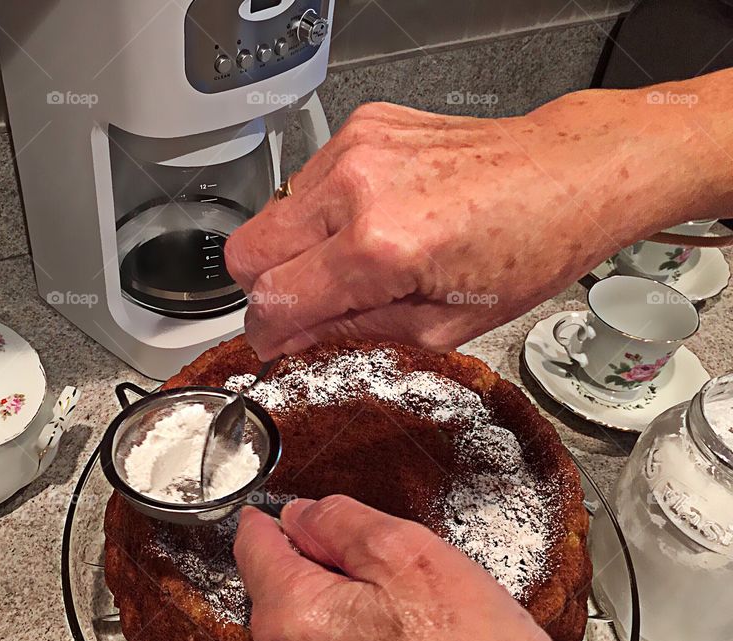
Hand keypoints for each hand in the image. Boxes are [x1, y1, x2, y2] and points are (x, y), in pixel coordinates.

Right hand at [226, 72, 732, 359]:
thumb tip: (300, 342)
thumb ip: (358, 334)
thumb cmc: (530, 244)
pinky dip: (320, 212)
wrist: (567, 173)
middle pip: (246, 251)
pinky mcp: (361, 126)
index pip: (272, 300)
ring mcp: (354, 148)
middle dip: (267, 289)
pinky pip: (304, 182)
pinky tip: (366, 221)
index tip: (280, 342)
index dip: (268, 333)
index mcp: (382, 246)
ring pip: (269, 214)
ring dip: (294, 248)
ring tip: (351, 259)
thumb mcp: (446, 323)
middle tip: (307, 305)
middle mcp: (357, 187)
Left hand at [233, 496, 623, 640]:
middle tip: (386, 568)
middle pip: (280, 585)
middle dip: (320, 564)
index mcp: (291, 616)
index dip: (273, 517)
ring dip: (339, 608)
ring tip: (406, 617)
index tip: (282, 510)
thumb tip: (301, 513)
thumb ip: (339, 521)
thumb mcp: (408, 552)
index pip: (254, 545)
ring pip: (305, 626)